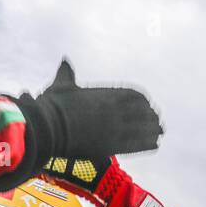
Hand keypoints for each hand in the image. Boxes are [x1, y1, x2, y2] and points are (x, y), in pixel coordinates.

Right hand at [0, 60, 162, 191]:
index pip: (134, 95)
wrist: (47, 128)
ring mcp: (114, 128)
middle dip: (150, 117)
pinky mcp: (111, 145)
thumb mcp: (62, 86)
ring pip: (143, 128)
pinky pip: (137, 144)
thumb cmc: (51, 107)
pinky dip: (148, 143)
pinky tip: (155, 144)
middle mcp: (114, 110)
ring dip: (152, 130)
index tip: (147, 105)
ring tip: (158, 132)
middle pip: (142, 112)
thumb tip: (64, 61)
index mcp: (106, 94)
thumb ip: (67, 74)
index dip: (143, 101)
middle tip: (156, 121)